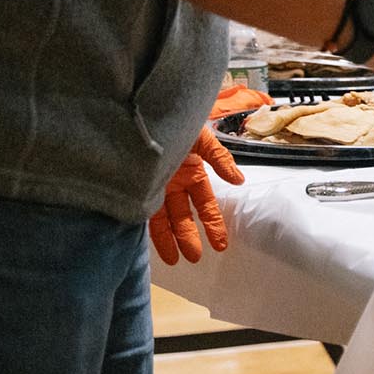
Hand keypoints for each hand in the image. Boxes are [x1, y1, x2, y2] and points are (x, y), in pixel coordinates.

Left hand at [149, 125, 243, 265]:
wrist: (143, 114)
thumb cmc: (176, 122)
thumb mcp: (202, 139)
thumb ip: (220, 159)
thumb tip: (239, 181)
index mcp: (192, 173)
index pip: (205, 205)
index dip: (213, 224)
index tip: (221, 244)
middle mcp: (174, 184)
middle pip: (184, 216)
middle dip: (189, 237)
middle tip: (194, 257)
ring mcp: (155, 187)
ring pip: (164, 219)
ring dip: (170, 239)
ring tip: (175, 259)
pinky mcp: (134, 188)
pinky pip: (142, 212)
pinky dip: (150, 228)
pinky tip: (153, 244)